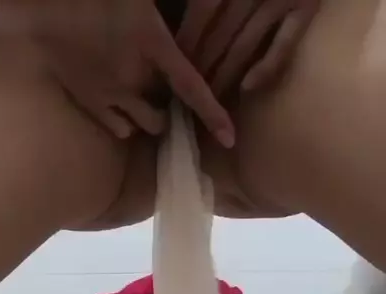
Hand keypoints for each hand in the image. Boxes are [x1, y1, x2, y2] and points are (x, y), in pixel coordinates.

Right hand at [0, 0, 235, 145]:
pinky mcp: (89, 104)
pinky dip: (124, 123)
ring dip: (147, 117)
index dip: (213, 114)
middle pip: (165, 112)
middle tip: (164, 94)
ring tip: (142, 102)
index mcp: (152, 43)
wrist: (42, 8)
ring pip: (143, 125)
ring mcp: (109, 95)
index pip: (191, 87)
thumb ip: (163, 8)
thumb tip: (205, 0)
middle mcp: (134, 77)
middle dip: (169, 108)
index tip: (230, 137)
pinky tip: (121, 106)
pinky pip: (119, 129)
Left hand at [178, 0, 319, 95]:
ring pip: (245, 44)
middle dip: (201, 64)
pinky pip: (284, 44)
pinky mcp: (307, 8)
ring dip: (224, 73)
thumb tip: (185, 7)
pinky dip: (266, 67)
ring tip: (209, 99)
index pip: (202, 8)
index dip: (187, 37)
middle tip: (183, 94)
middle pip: (221, 32)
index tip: (171, 62)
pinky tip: (247, 88)